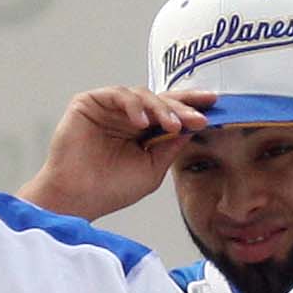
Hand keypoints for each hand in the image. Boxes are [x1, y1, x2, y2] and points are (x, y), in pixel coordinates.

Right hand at [22, 86, 205, 220]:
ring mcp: (108, 108)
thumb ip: (171, 146)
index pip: (170, 112)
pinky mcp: (89, 102)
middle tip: (199, 116)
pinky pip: (118, 94)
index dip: (191, 107)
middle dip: (182, 106)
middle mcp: (126, 116)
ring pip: (142, 95)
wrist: (77, 197)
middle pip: (160, 99)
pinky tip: (142, 122)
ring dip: (161, 108)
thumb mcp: (152, 169)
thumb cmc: (110, 189)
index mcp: (141, 132)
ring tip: (172, 125)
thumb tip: (194, 126)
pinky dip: (134, 106)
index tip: (214, 106)